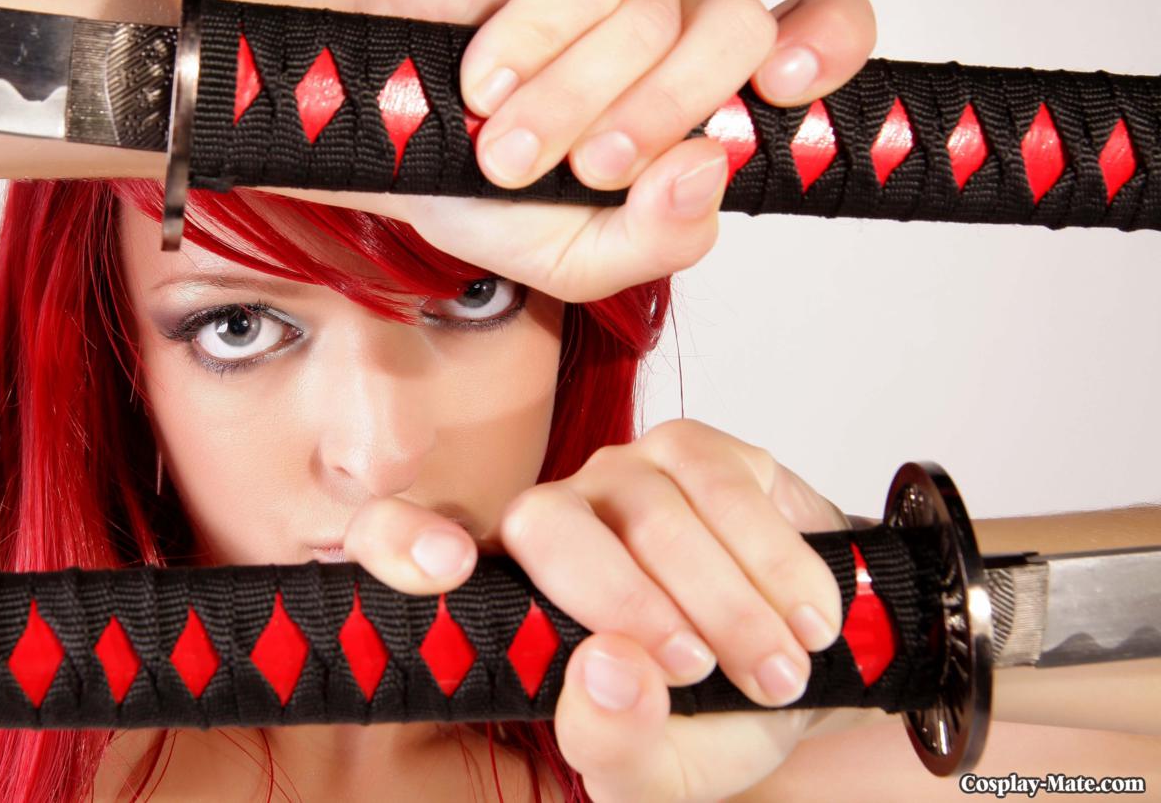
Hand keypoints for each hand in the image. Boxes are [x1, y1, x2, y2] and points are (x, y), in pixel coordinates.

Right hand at [275, 0, 875, 301]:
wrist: (367, 133)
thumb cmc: (469, 181)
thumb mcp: (573, 254)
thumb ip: (656, 239)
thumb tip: (707, 171)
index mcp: (696, 90)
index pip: (811, 32)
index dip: (826, 46)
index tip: (786, 92)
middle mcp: (670, 19)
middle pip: (738, 30)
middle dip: (661, 117)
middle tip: (589, 169)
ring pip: (657, 15)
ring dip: (574, 102)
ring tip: (507, 148)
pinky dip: (534, 44)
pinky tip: (486, 75)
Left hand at [343, 419, 852, 801]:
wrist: (819, 668)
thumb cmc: (711, 717)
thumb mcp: (659, 771)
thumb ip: (615, 745)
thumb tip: (610, 671)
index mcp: (507, 602)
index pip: (401, 542)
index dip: (402, 540)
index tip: (442, 568)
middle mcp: (549, 525)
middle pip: (545, 522)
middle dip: (624, 601)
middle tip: (693, 671)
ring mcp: (620, 476)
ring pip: (647, 510)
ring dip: (724, 600)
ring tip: (772, 671)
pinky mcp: (697, 450)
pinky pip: (723, 482)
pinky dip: (771, 560)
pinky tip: (806, 617)